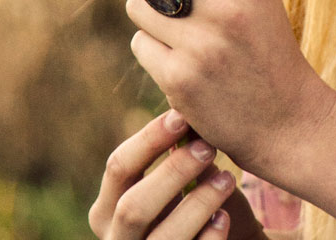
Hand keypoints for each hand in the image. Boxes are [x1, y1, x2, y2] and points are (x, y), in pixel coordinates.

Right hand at [89, 108, 243, 238]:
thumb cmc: (190, 208)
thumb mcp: (176, 183)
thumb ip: (176, 154)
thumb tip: (187, 109)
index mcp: (107, 208)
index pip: (118, 167)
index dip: (149, 139)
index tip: (182, 116)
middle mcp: (116, 239)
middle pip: (134, 206)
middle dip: (173, 173)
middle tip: (208, 147)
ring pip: (163, 237)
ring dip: (198, 203)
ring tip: (228, 178)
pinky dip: (209, 236)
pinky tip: (225, 216)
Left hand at [126, 0, 335, 180]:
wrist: (289, 120)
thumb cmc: (264, 48)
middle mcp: (225, 5)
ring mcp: (201, 42)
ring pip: (137, 4)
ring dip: (148, 14)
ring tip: (177, 30)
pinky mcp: (179, 78)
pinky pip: (140, 44)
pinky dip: (153, 50)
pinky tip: (180, 62)